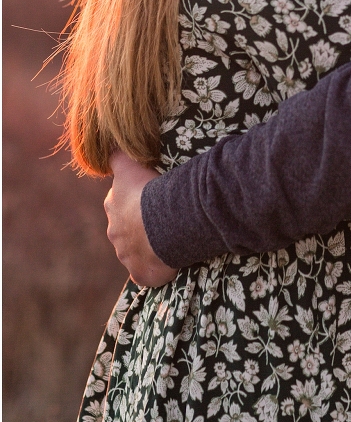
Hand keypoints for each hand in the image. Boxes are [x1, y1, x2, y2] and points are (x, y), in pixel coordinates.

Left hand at [105, 151, 177, 286]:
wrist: (165, 220)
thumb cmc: (150, 189)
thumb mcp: (129, 164)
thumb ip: (117, 156)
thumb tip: (109, 147)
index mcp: (113, 205)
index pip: (120, 201)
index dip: (135, 198)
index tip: (151, 196)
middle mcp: (115, 232)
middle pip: (126, 228)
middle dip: (140, 224)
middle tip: (162, 216)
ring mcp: (126, 255)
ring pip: (136, 250)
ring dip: (148, 245)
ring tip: (170, 237)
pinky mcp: (140, 273)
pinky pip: (146, 272)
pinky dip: (154, 268)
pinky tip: (167, 261)